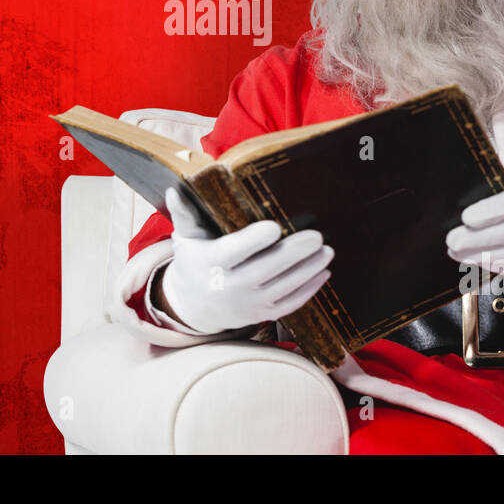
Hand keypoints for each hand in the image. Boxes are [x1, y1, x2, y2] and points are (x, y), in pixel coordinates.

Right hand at [159, 186, 334, 334]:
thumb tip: (176, 189)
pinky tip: (323, 272)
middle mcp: (232, 286)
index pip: (235, 251)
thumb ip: (184, 214)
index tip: (275, 226)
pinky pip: (290, 304)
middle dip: (294, 253)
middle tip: (317, 236)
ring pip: (284, 287)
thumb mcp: (186, 239)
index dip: (255, 240)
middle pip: (267, 270)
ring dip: (308, 269)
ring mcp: (250, 304)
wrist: (193, 307)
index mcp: (213, 263)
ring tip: (327, 251)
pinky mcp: (263, 314)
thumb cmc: (194, 262)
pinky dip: (309, 289)